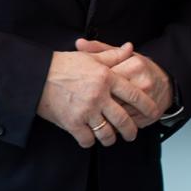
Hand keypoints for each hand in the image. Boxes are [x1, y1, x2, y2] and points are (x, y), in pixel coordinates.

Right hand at [36, 44, 164, 146]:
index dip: (147, 105)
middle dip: (131, 130)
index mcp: (107, 78)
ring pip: (107, 132)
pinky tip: (90, 140)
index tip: (154, 112)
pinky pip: (87, 139)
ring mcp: (86, 110)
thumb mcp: (90, 57)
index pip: (134, 94)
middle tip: (132, 134)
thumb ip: (113, 56)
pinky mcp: (72, 123)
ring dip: (111, 139)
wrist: (36, 76)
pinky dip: (90, 142)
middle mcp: (100, 95)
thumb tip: (130, 48)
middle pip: (123, 119)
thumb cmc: (63, 65)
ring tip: (112, 140)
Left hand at [75, 39, 174, 127]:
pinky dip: (113, 125)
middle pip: (110, 97)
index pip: (106, 76)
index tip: (84, 86)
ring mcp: (146, 101)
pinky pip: (125, 124)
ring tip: (92, 115)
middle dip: (96, 102)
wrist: (167, 85)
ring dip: (102, 116)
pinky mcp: (148, 116)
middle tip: (85, 102)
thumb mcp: (123, 56)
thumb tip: (79, 43)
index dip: (92, 84)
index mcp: (134, 65)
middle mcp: (142, 82)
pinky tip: (106, 123)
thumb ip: (101, 50)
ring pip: (116, 113)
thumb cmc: (141, 70)